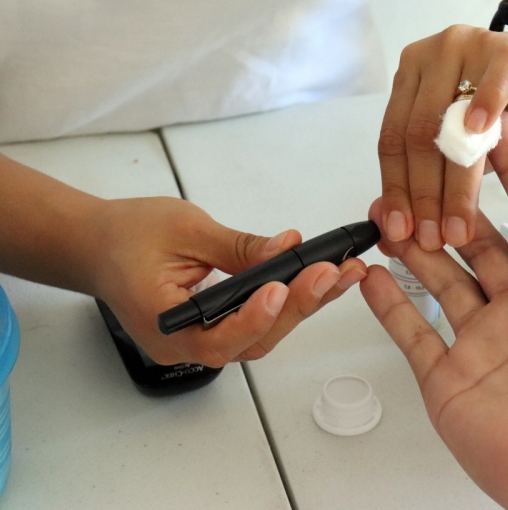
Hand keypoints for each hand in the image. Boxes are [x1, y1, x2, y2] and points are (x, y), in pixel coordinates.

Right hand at [92, 197, 366, 366]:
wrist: (99, 244)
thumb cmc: (126, 236)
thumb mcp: (183, 230)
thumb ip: (237, 246)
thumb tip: (286, 249)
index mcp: (164, 325)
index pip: (216, 337)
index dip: (254, 317)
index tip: (281, 288)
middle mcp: (185, 344)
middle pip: (251, 339)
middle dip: (297, 305)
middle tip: (333, 273)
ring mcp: (201, 341)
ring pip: (261, 334)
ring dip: (303, 305)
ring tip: (340, 275)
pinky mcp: (216, 328)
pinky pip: (257, 322)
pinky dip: (289, 301)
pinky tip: (317, 280)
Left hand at [378, 24, 507, 250]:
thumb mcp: (464, 140)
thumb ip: (435, 167)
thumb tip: (402, 220)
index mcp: (412, 76)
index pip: (393, 139)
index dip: (396, 190)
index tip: (401, 231)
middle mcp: (434, 56)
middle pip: (417, 134)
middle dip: (424, 196)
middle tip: (433, 238)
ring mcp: (472, 47)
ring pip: (451, 121)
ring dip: (455, 183)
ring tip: (460, 225)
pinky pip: (496, 80)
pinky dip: (486, 108)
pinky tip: (481, 139)